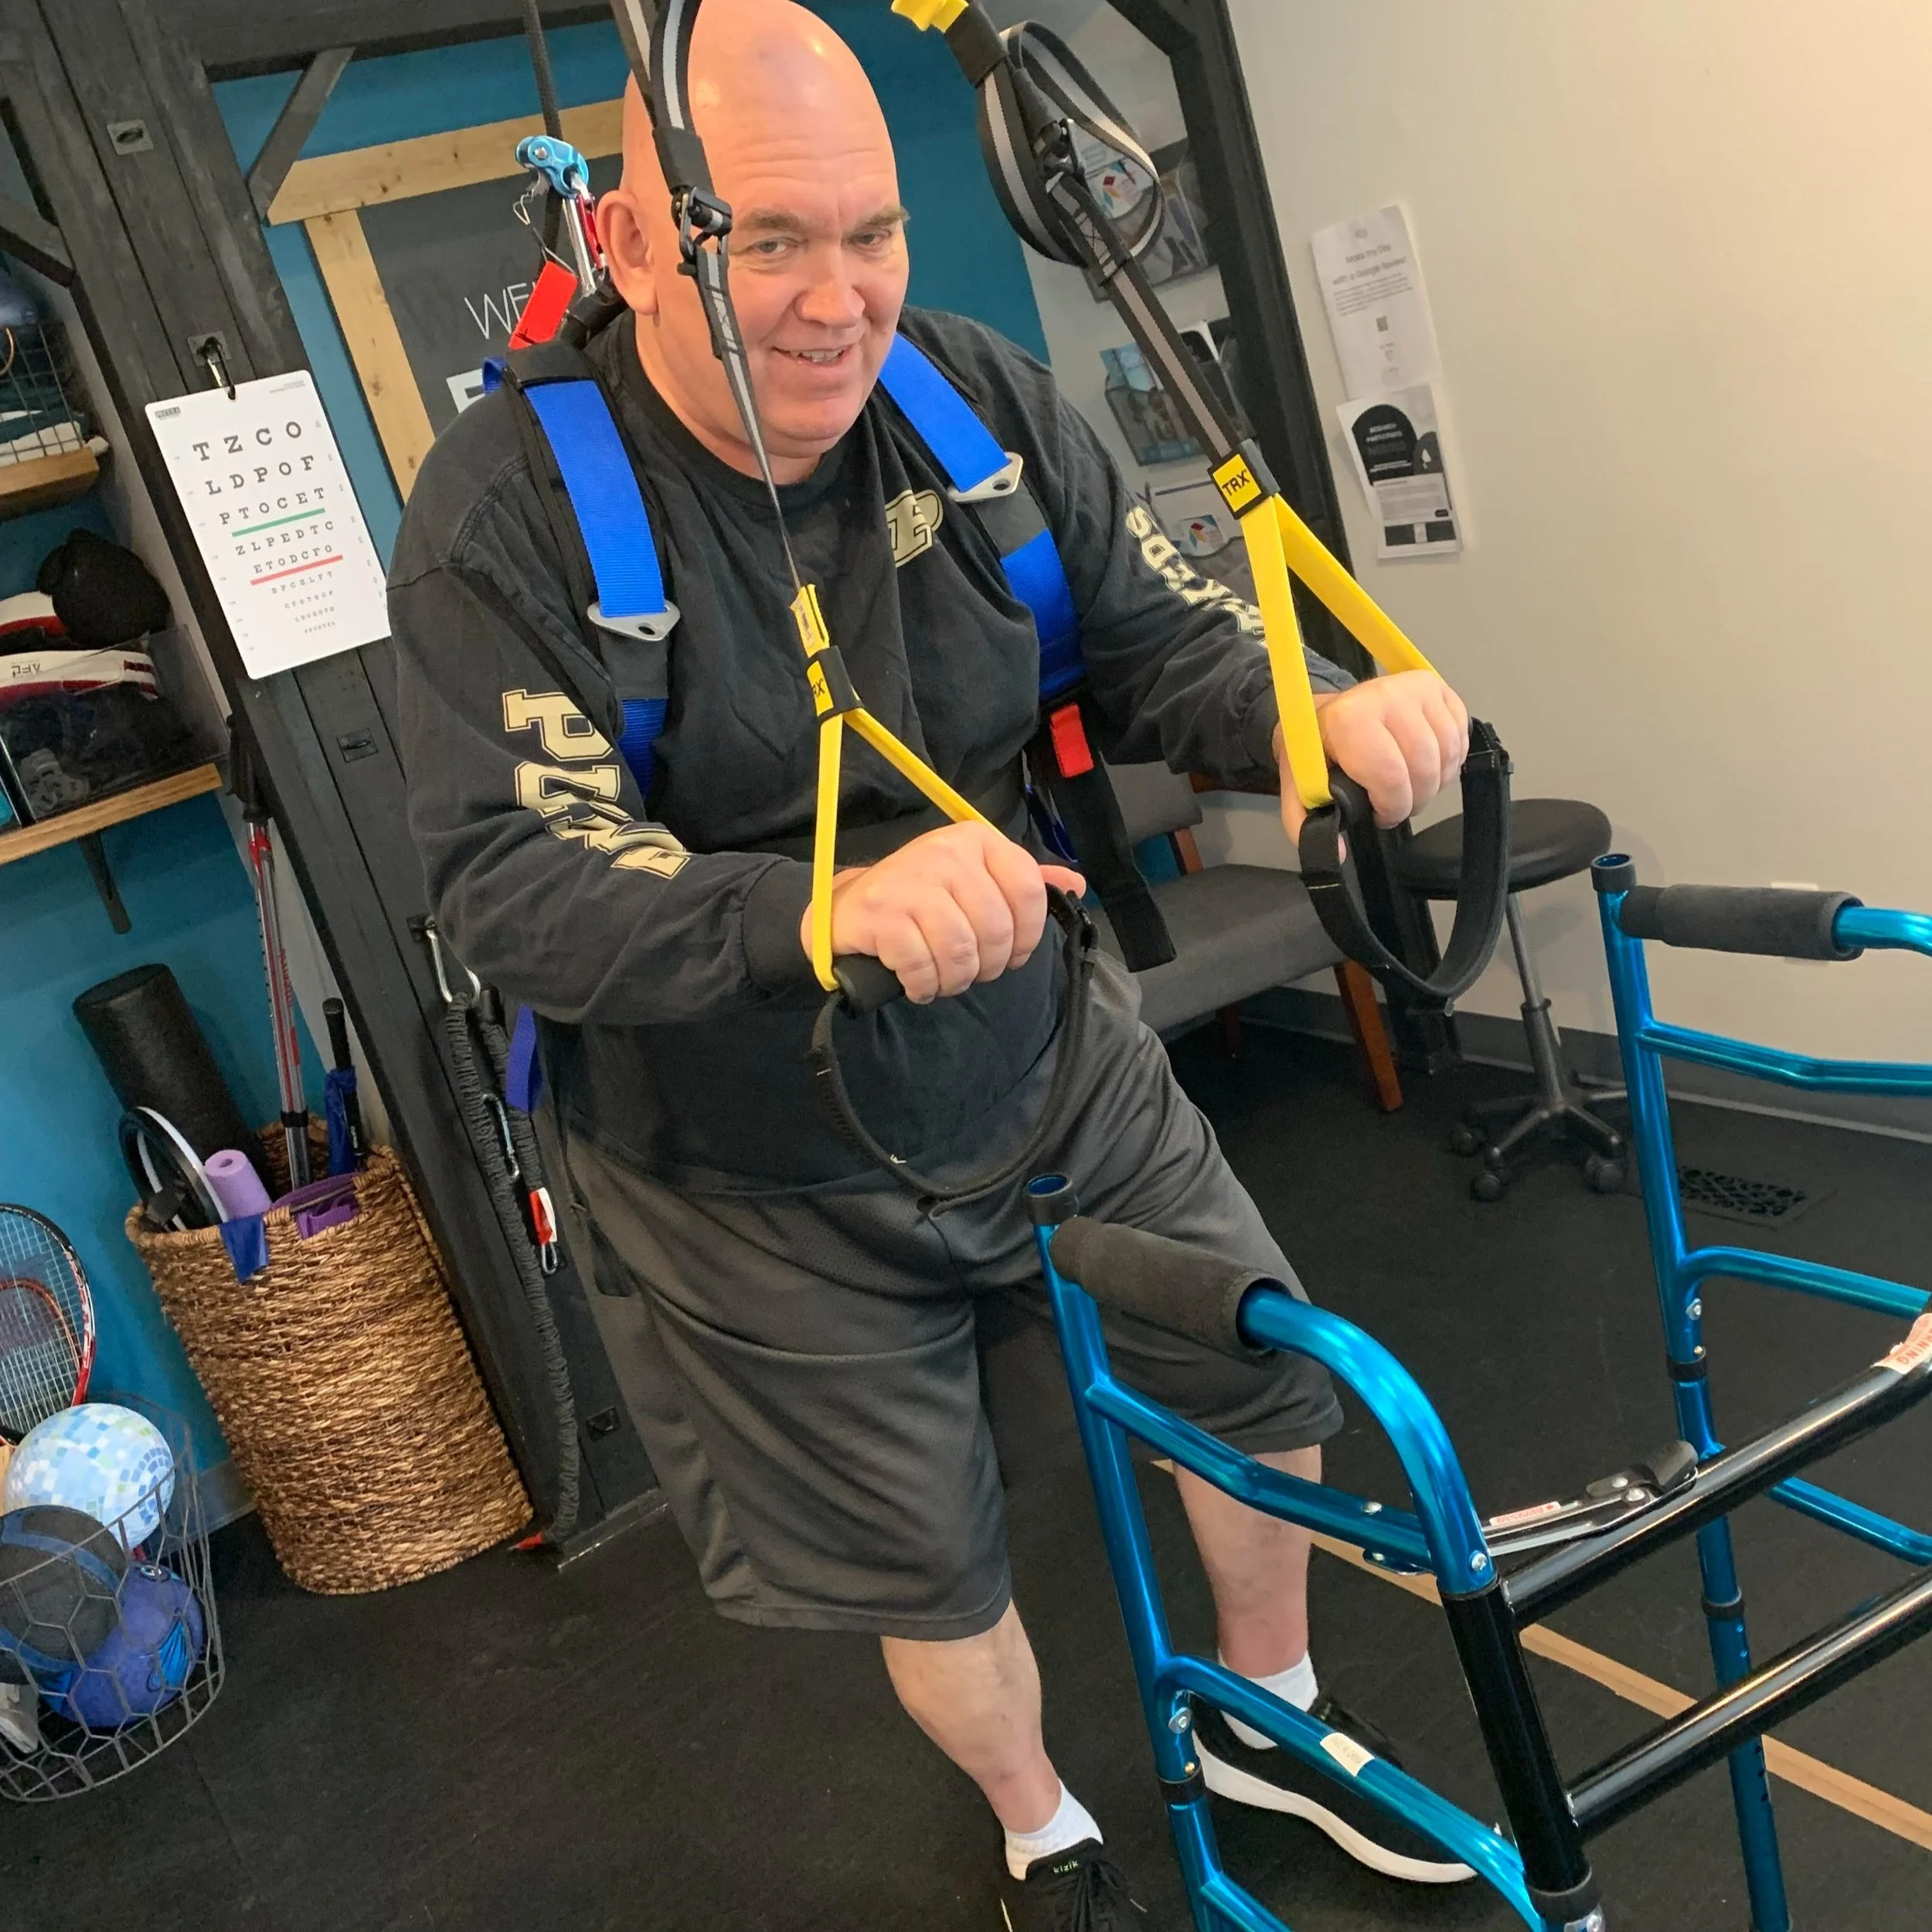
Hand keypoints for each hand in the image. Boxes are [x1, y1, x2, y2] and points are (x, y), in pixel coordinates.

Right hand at [800, 821, 1084, 1004]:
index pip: (1030, 891)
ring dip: (956, 979)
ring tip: (945, 978)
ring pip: (961, 951)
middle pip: (996, 928)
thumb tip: (1076, 885)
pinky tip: (918, 982)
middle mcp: (946, 852)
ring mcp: (911, 881)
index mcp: (976, 840)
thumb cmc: (920, 898)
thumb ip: (1023, 882)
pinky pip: (922, 965)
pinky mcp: (881, 913)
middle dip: (990, 965)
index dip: (1029, 935)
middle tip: (972, 971)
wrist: (847, 908)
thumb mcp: (974, 878)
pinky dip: (924, 986)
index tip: (1014, 954)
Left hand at [1276, 669, 1469, 844]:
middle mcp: (1387, 695)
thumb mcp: (1300, 787)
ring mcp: (1416, 688)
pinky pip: (1460, 734)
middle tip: (1395, 804)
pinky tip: (1426, 763)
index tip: (1379, 814)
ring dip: (1434, 781)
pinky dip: (1449, 759)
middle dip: (1414, 800)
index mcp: (1350, 719)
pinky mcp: (1437, 686)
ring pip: (1448, 753)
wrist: (1325, 713)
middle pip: (1424, 768)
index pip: (1391, 777)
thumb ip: (1308, 823)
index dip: (1391, 808)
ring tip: (1409, 785)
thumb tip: (1339, 854)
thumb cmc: (1316, 750)